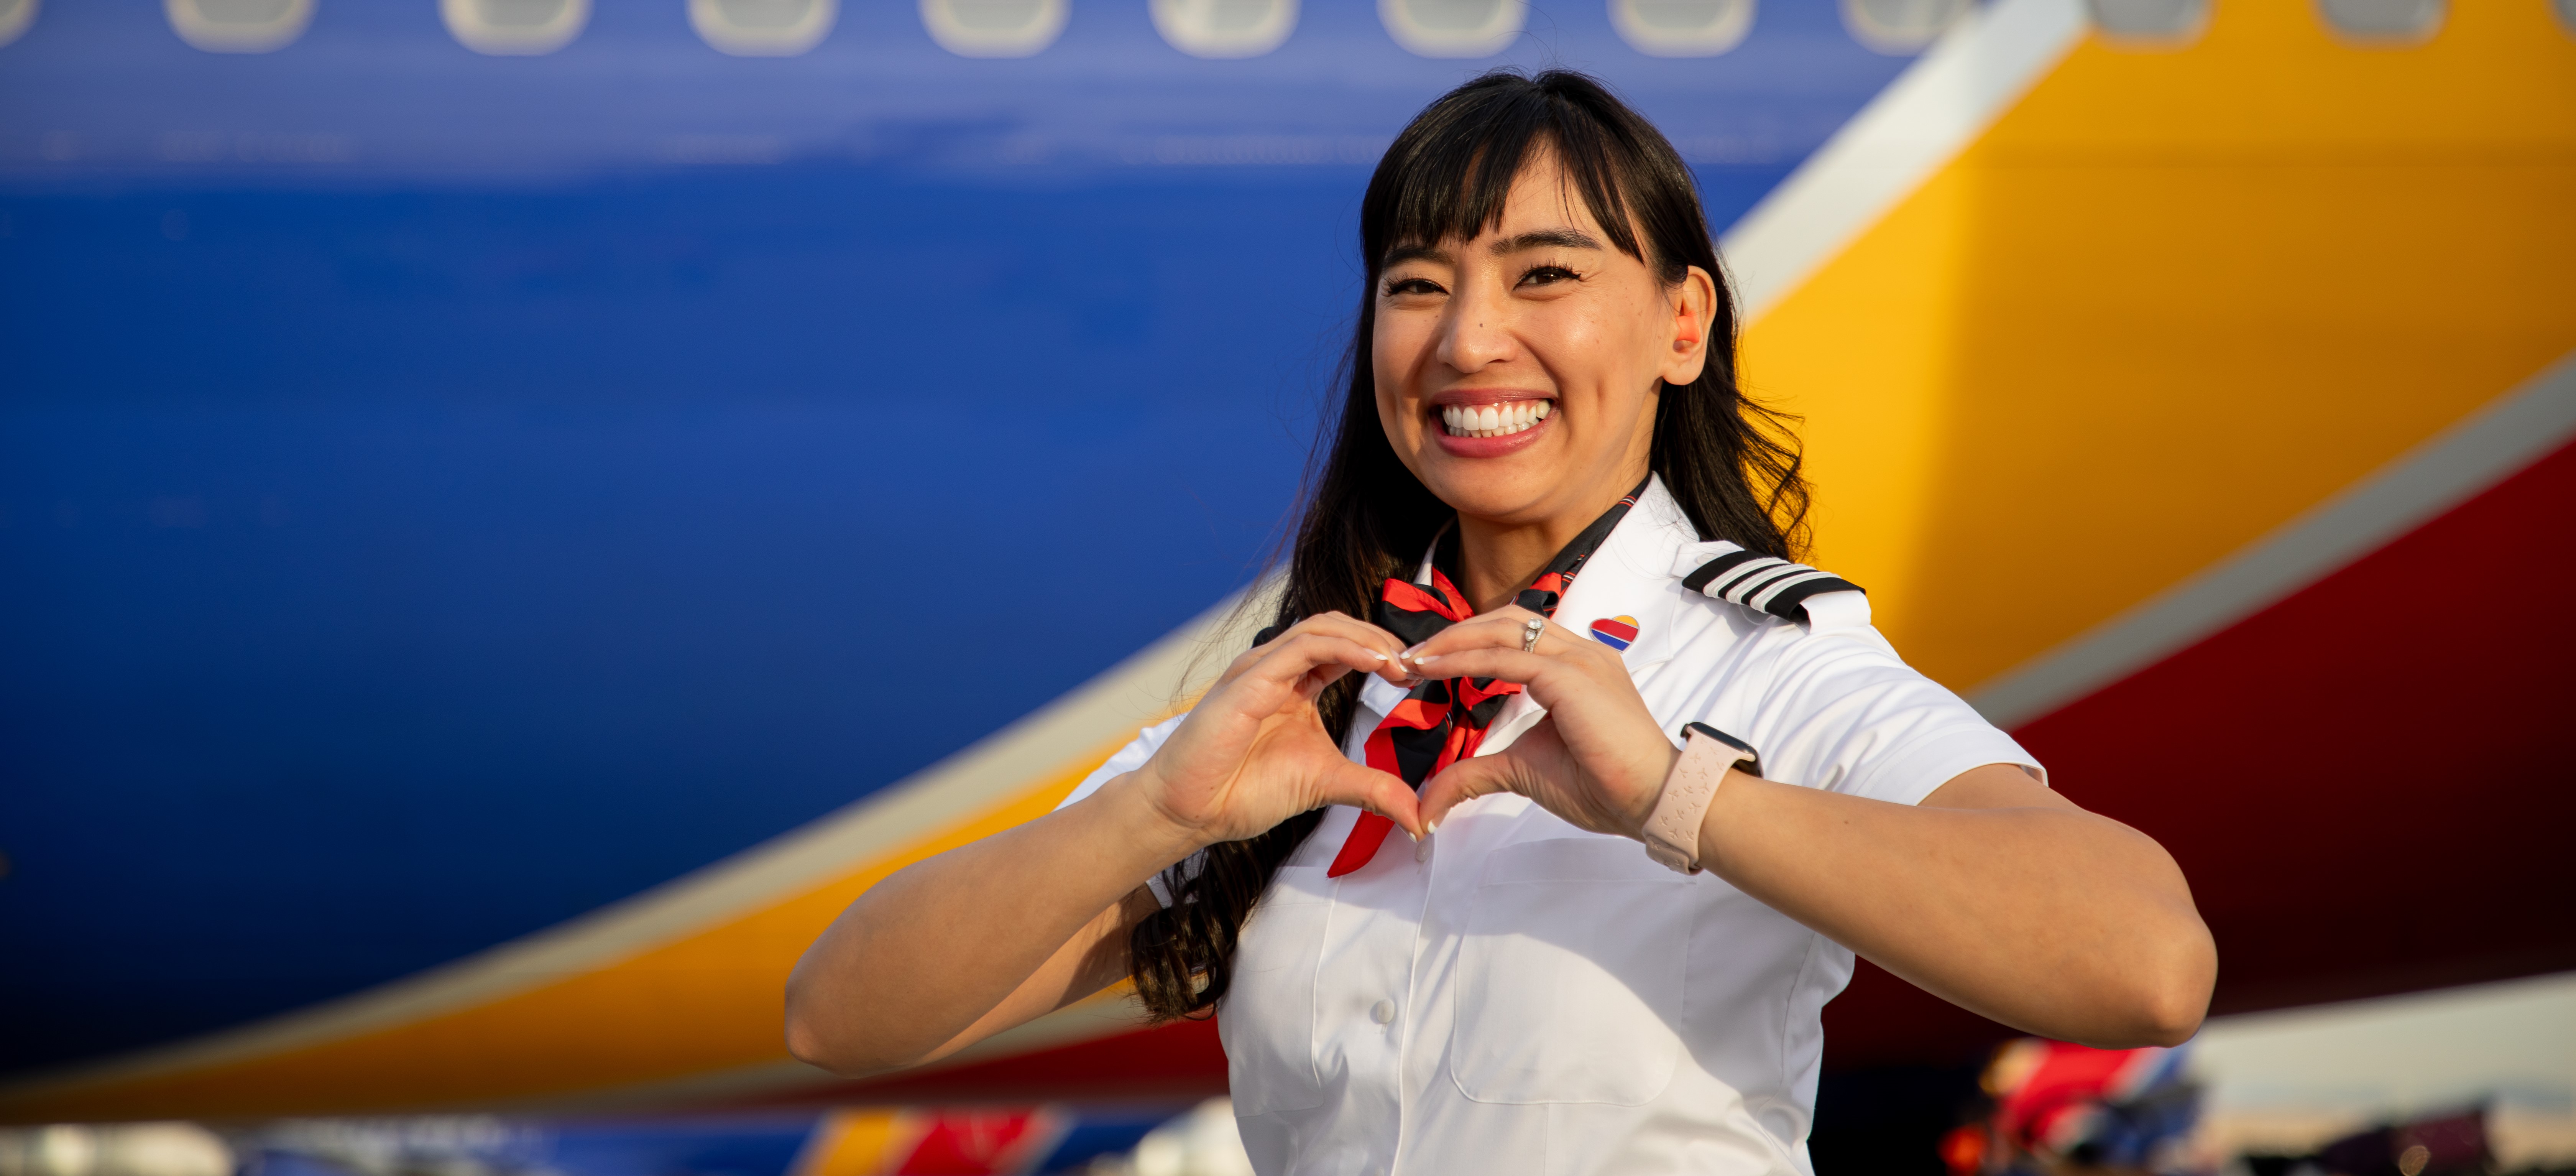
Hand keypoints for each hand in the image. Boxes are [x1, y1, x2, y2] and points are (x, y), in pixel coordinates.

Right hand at [1130, 613, 1423, 847]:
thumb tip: (1418, 816)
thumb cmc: (1243, 791)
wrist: (1192, 811)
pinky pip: (1302, 648)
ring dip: (1368, 639)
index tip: (1418, 675)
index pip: (1345, 646)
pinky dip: (1345, 648)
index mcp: (1295, 683)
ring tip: (1402, 662)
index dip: (1384, 652)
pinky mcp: (1248, 680)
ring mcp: (1260, 669)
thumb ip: (1372, 789)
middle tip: (1418, 664)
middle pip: (1337, 626)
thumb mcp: (1326, 784)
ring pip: (1321, 627)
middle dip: (1382, 638)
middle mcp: (1277, 668)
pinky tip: (1376, 663)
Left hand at [1404, 607, 1679, 839]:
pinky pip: (1505, 658)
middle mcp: (1580, 652)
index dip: (1468, 642)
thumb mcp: (1522, 771)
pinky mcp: (1570, 677)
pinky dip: (1463, 660)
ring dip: (1452, 641)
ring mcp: (1578, 659)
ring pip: (1502, 630)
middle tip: (1411, 657)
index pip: (1516, 634)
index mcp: (1576, 666)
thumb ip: (1476, 773)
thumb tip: (1430, 802)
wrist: (1650, 800)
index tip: (1426, 663)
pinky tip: (1433, 670)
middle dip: (1454, 633)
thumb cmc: (1602, 785)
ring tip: (1414, 660)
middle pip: (1505, 620)